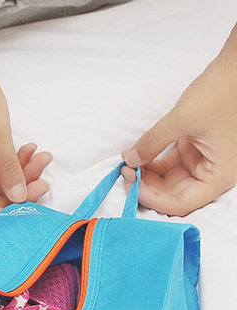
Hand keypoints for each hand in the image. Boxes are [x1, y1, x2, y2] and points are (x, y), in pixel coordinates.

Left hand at [121, 55, 236, 215]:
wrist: (235, 66)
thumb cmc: (220, 91)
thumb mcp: (182, 119)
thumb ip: (153, 142)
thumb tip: (130, 160)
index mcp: (218, 176)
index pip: (181, 203)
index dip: (153, 198)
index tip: (132, 184)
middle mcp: (211, 175)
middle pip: (172, 195)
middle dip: (146, 186)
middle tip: (124, 172)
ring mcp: (201, 164)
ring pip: (167, 181)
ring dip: (145, 174)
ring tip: (127, 160)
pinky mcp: (193, 152)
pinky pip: (167, 166)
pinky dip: (150, 162)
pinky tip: (133, 154)